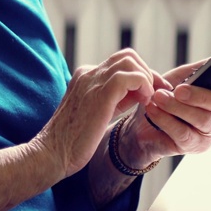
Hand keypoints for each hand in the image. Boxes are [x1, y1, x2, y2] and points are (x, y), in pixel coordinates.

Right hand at [34, 49, 166, 177]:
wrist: (53, 154)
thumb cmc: (74, 141)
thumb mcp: (99, 113)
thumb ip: (117, 99)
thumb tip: (140, 92)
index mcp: (85, 77)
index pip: (120, 63)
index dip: (140, 76)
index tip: (152, 93)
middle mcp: (88, 73)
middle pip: (127, 56)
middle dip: (147, 73)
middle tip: (157, 94)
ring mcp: (92, 81)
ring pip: (130, 61)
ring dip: (146, 79)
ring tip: (147, 100)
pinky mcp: (100, 93)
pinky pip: (131, 76)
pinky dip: (143, 85)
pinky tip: (144, 101)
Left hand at [120, 61, 210, 164]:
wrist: (141, 122)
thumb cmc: (164, 96)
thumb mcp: (178, 77)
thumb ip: (194, 70)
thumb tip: (210, 62)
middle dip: (201, 96)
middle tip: (178, 90)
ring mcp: (210, 133)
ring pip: (204, 120)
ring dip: (178, 107)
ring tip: (159, 97)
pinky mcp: (195, 147)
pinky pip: (184, 134)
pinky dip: (166, 120)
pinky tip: (153, 109)